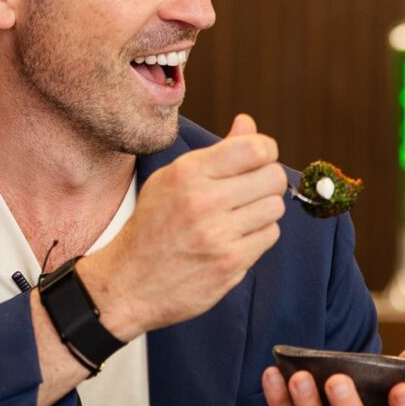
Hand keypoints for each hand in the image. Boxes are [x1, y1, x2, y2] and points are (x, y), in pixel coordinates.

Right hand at [77, 115, 288, 338]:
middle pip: (273, 178)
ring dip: (263, 211)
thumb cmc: (153, 226)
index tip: (259, 160)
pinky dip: (258, 236)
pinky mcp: (229, 263)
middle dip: (268, 181)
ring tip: (239, 217)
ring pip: (275, 207)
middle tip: (252, 191)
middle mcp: (203, 201)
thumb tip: (248, 124)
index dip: (266, 151)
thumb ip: (217, 152)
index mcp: (188, 173)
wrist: (129, 282)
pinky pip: (269, 236)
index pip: (254, 148)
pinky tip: (235, 239)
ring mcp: (218, 234)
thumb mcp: (173, 179)